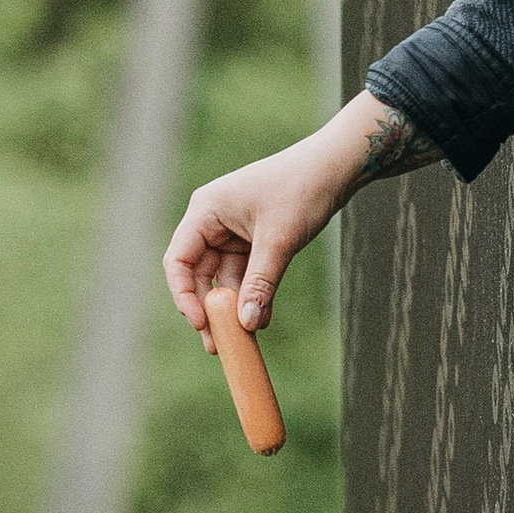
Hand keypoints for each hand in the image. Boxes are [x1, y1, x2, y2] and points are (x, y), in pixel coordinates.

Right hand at [163, 95, 436, 334]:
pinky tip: (260, 320)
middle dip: (209, 310)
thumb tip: (245, 324)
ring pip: (223, 279)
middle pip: (198, 275)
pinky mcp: (252, 240)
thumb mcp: (279, 241)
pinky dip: (251, 296)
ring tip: (243, 340)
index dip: (184, 295)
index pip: (178, 260)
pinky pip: (244, 275)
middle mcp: (212, 221)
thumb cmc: (301, 189)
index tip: (201, 323)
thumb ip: (259, 283)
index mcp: (206, 211)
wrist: (335, 167)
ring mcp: (231, 232)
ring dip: (233, 308)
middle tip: (219, 345)